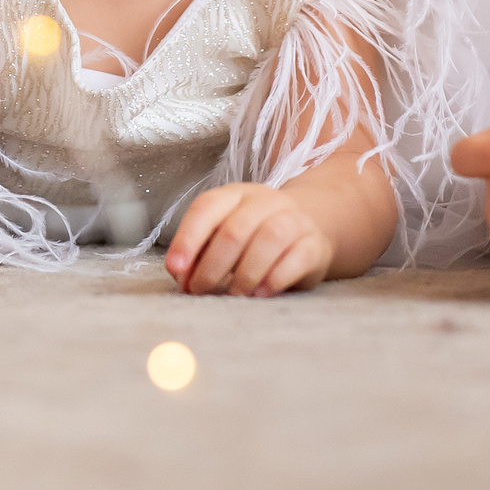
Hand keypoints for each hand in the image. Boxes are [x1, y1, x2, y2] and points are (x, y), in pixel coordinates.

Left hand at [164, 183, 335, 296]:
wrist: (306, 229)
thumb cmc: (254, 237)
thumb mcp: (224, 236)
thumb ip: (200, 251)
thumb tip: (182, 275)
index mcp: (235, 195)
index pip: (206, 208)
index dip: (187, 239)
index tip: (176, 269)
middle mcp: (265, 201)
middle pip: (235, 230)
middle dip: (212, 266)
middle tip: (200, 290)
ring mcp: (293, 219)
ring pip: (268, 239)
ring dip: (245, 273)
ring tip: (234, 294)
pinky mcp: (314, 243)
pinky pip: (297, 258)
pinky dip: (275, 278)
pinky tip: (261, 293)